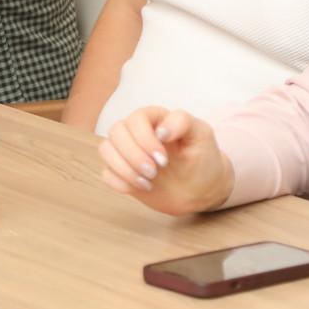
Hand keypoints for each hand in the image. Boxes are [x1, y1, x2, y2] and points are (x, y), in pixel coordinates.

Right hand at [98, 106, 233, 215]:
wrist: (202, 189)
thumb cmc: (203, 158)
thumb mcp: (202, 135)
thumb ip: (183, 122)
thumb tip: (159, 130)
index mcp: (154, 118)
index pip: (135, 118)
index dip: (144, 139)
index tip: (164, 160)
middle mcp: (136, 132)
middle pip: (115, 132)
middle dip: (133, 155)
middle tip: (155, 173)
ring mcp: (127, 152)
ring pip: (105, 149)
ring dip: (124, 168)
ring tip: (148, 182)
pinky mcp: (122, 172)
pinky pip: (106, 173)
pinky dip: (120, 182)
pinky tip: (141, 188)